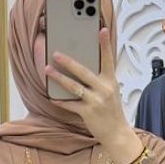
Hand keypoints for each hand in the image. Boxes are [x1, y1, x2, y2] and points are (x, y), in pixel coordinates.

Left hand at [44, 26, 143, 163]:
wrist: (117, 133)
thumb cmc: (112, 111)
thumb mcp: (110, 92)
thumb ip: (99, 80)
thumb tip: (81, 68)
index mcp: (111, 81)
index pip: (108, 59)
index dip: (105, 44)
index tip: (103, 30)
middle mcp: (104, 89)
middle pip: (84, 71)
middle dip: (68, 61)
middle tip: (56, 53)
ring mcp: (96, 101)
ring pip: (73, 86)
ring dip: (59, 77)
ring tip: (47, 70)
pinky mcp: (87, 112)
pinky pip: (70, 104)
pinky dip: (59, 100)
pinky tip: (51, 95)